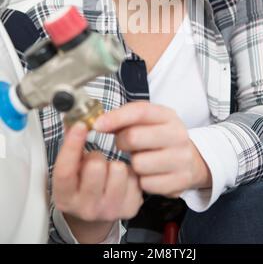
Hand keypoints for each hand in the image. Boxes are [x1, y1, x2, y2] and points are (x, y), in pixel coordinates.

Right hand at [52, 122, 142, 242]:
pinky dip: (129, 172)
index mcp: (65, 196)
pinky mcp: (129, 208)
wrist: (95, 210)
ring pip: (118, 169)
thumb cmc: (82, 182)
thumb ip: (71, 140)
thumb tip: (73, 114)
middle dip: (96, 156)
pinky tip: (121, 178)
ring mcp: (108, 210)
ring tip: (109, 170)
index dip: (72, 145)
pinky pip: (134, 176)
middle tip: (95, 159)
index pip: (65, 170)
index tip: (81, 125)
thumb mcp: (71, 165)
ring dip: (114, 164)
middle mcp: (85, 207)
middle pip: (95, 167)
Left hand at [93, 102, 211, 197]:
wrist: (190, 159)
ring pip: (139, 163)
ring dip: (134, 164)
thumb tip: (98, 123)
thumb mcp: (147, 121)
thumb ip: (123, 118)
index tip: (97, 125)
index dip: (115, 117)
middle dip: (122, 142)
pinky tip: (149, 174)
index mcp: (168, 116)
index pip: (139, 111)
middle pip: (134, 137)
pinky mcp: (180, 181)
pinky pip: (147, 184)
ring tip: (142, 159)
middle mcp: (178, 135)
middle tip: (126, 144)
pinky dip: (143, 181)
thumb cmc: (159, 137)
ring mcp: (182, 159)